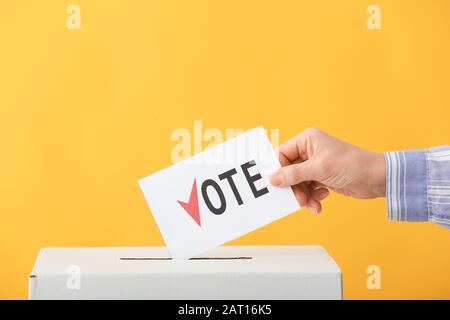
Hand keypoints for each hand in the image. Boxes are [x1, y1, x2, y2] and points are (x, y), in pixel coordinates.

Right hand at [270, 128, 385, 212]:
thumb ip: (293, 174)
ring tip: (312, 203)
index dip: (279, 171)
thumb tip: (272, 179)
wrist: (377, 178)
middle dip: (294, 188)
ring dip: (303, 195)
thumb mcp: (319, 169)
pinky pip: (308, 189)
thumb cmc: (352, 165)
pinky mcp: (322, 177)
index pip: (282, 155)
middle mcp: (309, 150)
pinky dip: (312, 197)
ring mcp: (316, 164)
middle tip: (299, 200)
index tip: (278, 186)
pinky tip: (321, 199)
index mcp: (307, 140)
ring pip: (298, 183)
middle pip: (289, 171)